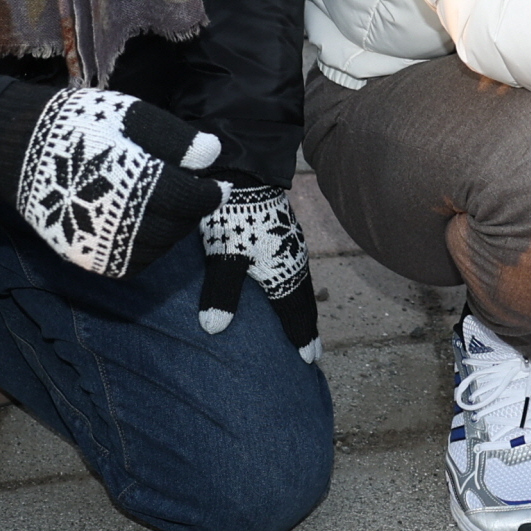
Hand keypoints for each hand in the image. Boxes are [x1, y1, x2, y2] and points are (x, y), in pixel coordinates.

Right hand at [14, 88, 225, 278]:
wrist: (23, 149)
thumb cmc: (84, 125)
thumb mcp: (132, 116)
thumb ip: (174, 138)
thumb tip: (212, 154)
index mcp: (136, 181)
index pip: (192, 198)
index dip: (211, 193)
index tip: (219, 185)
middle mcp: (121, 219)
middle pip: (177, 226)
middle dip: (190, 210)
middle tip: (192, 193)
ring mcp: (102, 243)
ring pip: (158, 249)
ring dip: (171, 231)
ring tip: (167, 207)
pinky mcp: (87, 256)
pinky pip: (131, 264)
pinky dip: (146, 249)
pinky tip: (145, 227)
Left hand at [197, 183, 320, 361]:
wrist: (245, 170)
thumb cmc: (233, 217)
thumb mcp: (223, 257)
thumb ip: (221, 294)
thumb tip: (214, 330)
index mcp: (284, 273)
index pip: (296, 313)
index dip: (302, 337)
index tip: (310, 360)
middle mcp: (294, 261)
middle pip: (305, 300)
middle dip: (308, 326)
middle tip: (315, 349)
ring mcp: (292, 243)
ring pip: (302, 282)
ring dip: (304, 304)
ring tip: (304, 319)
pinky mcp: (285, 229)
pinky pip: (297, 267)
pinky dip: (297, 284)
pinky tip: (288, 281)